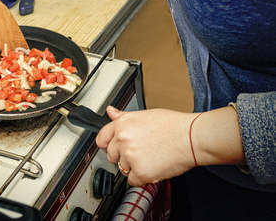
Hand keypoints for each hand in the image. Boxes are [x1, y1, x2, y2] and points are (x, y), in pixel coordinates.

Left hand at [96, 106, 243, 186]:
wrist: (191, 137)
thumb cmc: (173, 125)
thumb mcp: (144, 115)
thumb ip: (124, 117)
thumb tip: (111, 112)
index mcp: (122, 124)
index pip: (101, 138)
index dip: (107, 144)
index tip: (113, 148)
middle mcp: (122, 139)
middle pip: (111, 155)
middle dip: (123, 156)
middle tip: (141, 152)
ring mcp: (130, 156)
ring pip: (123, 169)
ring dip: (134, 167)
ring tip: (151, 157)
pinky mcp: (140, 172)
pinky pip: (132, 180)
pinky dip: (142, 178)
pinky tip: (153, 167)